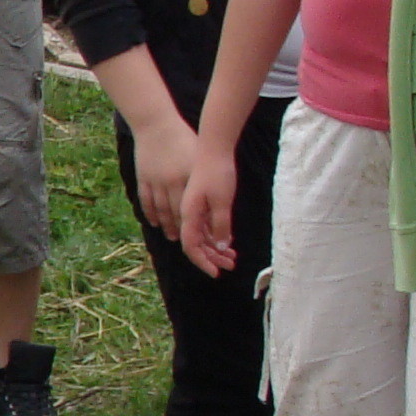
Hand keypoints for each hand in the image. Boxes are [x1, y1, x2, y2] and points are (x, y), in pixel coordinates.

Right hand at [129, 109, 198, 240]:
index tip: (204, 239)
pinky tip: (154, 222)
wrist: (156, 124)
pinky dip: (150, 213)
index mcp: (187, 178)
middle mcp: (170, 183)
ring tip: (171, 236)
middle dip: (181, 230)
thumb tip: (215, 201)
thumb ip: (204, 179)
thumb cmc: (182, 138)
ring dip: (166, 225)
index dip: (198, 225)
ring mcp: (154, 182)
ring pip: (160, 210)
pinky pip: (147, 201)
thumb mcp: (197, 157)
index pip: (192, 208)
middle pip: (175, 213)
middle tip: (185, 243)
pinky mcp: (143, 179)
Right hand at [178, 145, 240, 276]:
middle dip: (212, 255)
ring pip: (195, 232)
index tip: (217, 272)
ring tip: (229, 251)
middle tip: (231, 262)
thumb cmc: (217, 170)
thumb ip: (220, 224)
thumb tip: (220, 246)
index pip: (192, 246)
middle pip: (194, 241)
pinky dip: (206, 232)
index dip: (203, 261)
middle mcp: (184, 210)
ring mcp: (185, 203)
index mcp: (189, 213)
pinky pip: (195, 222)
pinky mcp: (192, 197)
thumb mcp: (223, 200)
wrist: (212, 144)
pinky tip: (218, 234)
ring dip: (211, 245)